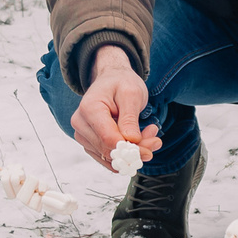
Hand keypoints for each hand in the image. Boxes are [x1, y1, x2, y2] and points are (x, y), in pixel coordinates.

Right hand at [70, 45, 160, 168]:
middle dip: (136, 149)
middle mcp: (80, 124)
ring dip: (132, 151)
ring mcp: (82, 135)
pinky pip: (108, 158)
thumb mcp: (131, 94)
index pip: (108, 138)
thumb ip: (130, 118)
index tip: (152, 145)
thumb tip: (131, 142)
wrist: (112, 79)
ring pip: (110, 156)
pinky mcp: (89, 143)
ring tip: (149, 134)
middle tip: (156, 140)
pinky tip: (139, 141)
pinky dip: (125, 154)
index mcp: (89, 108)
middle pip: (109, 149)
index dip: (130, 147)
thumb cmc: (121, 83)